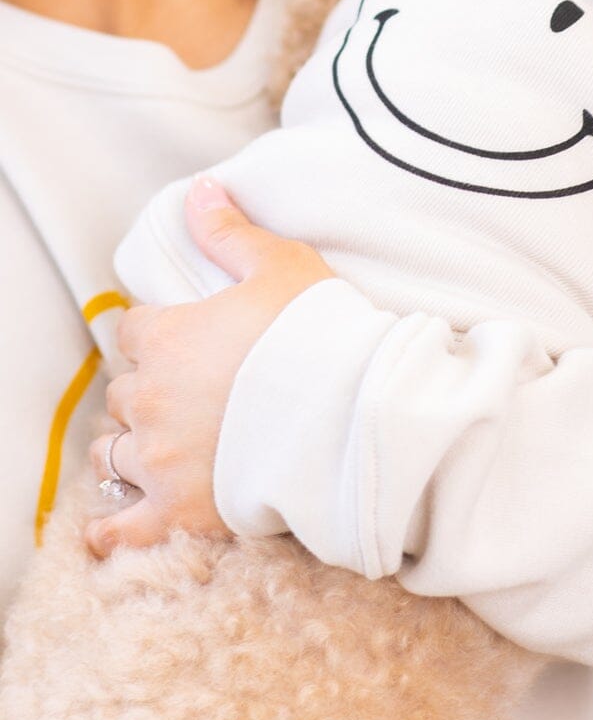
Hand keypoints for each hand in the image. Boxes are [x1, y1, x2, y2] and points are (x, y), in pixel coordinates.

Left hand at [85, 178, 332, 555]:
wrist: (356, 416)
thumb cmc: (324, 337)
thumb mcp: (282, 267)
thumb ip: (230, 233)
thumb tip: (201, 188)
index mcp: (166, 339)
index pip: (135, 332)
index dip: (160, 336)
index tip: (190, 345)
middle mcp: (150, 399)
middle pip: (125, 394)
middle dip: (151, 395)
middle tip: (196, 400)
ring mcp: (160, 459)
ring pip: (115, 453)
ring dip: (133, 450)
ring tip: (164, 453)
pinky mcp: (179, 512)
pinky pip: (122, 529)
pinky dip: (112, 531)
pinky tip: (109, 530)